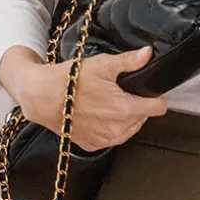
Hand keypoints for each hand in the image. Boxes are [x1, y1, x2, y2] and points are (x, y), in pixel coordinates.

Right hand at [22, 46, 167, 148]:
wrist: (42, 97)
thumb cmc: (68, 81)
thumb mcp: (102, 65)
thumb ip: (129, 61)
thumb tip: (147, 54)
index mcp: (124, 109)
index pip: (158, 108)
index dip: (154, 97)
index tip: (146, 92)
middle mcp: (116, 129)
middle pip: (143, 118)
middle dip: (136, 106)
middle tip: (119, 93)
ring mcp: (105, 139)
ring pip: (129, 129)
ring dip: (125, 118)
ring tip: (108, 103)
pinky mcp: (93, 145)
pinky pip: (112, 138)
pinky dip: (110, 128)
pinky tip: (99, 115)